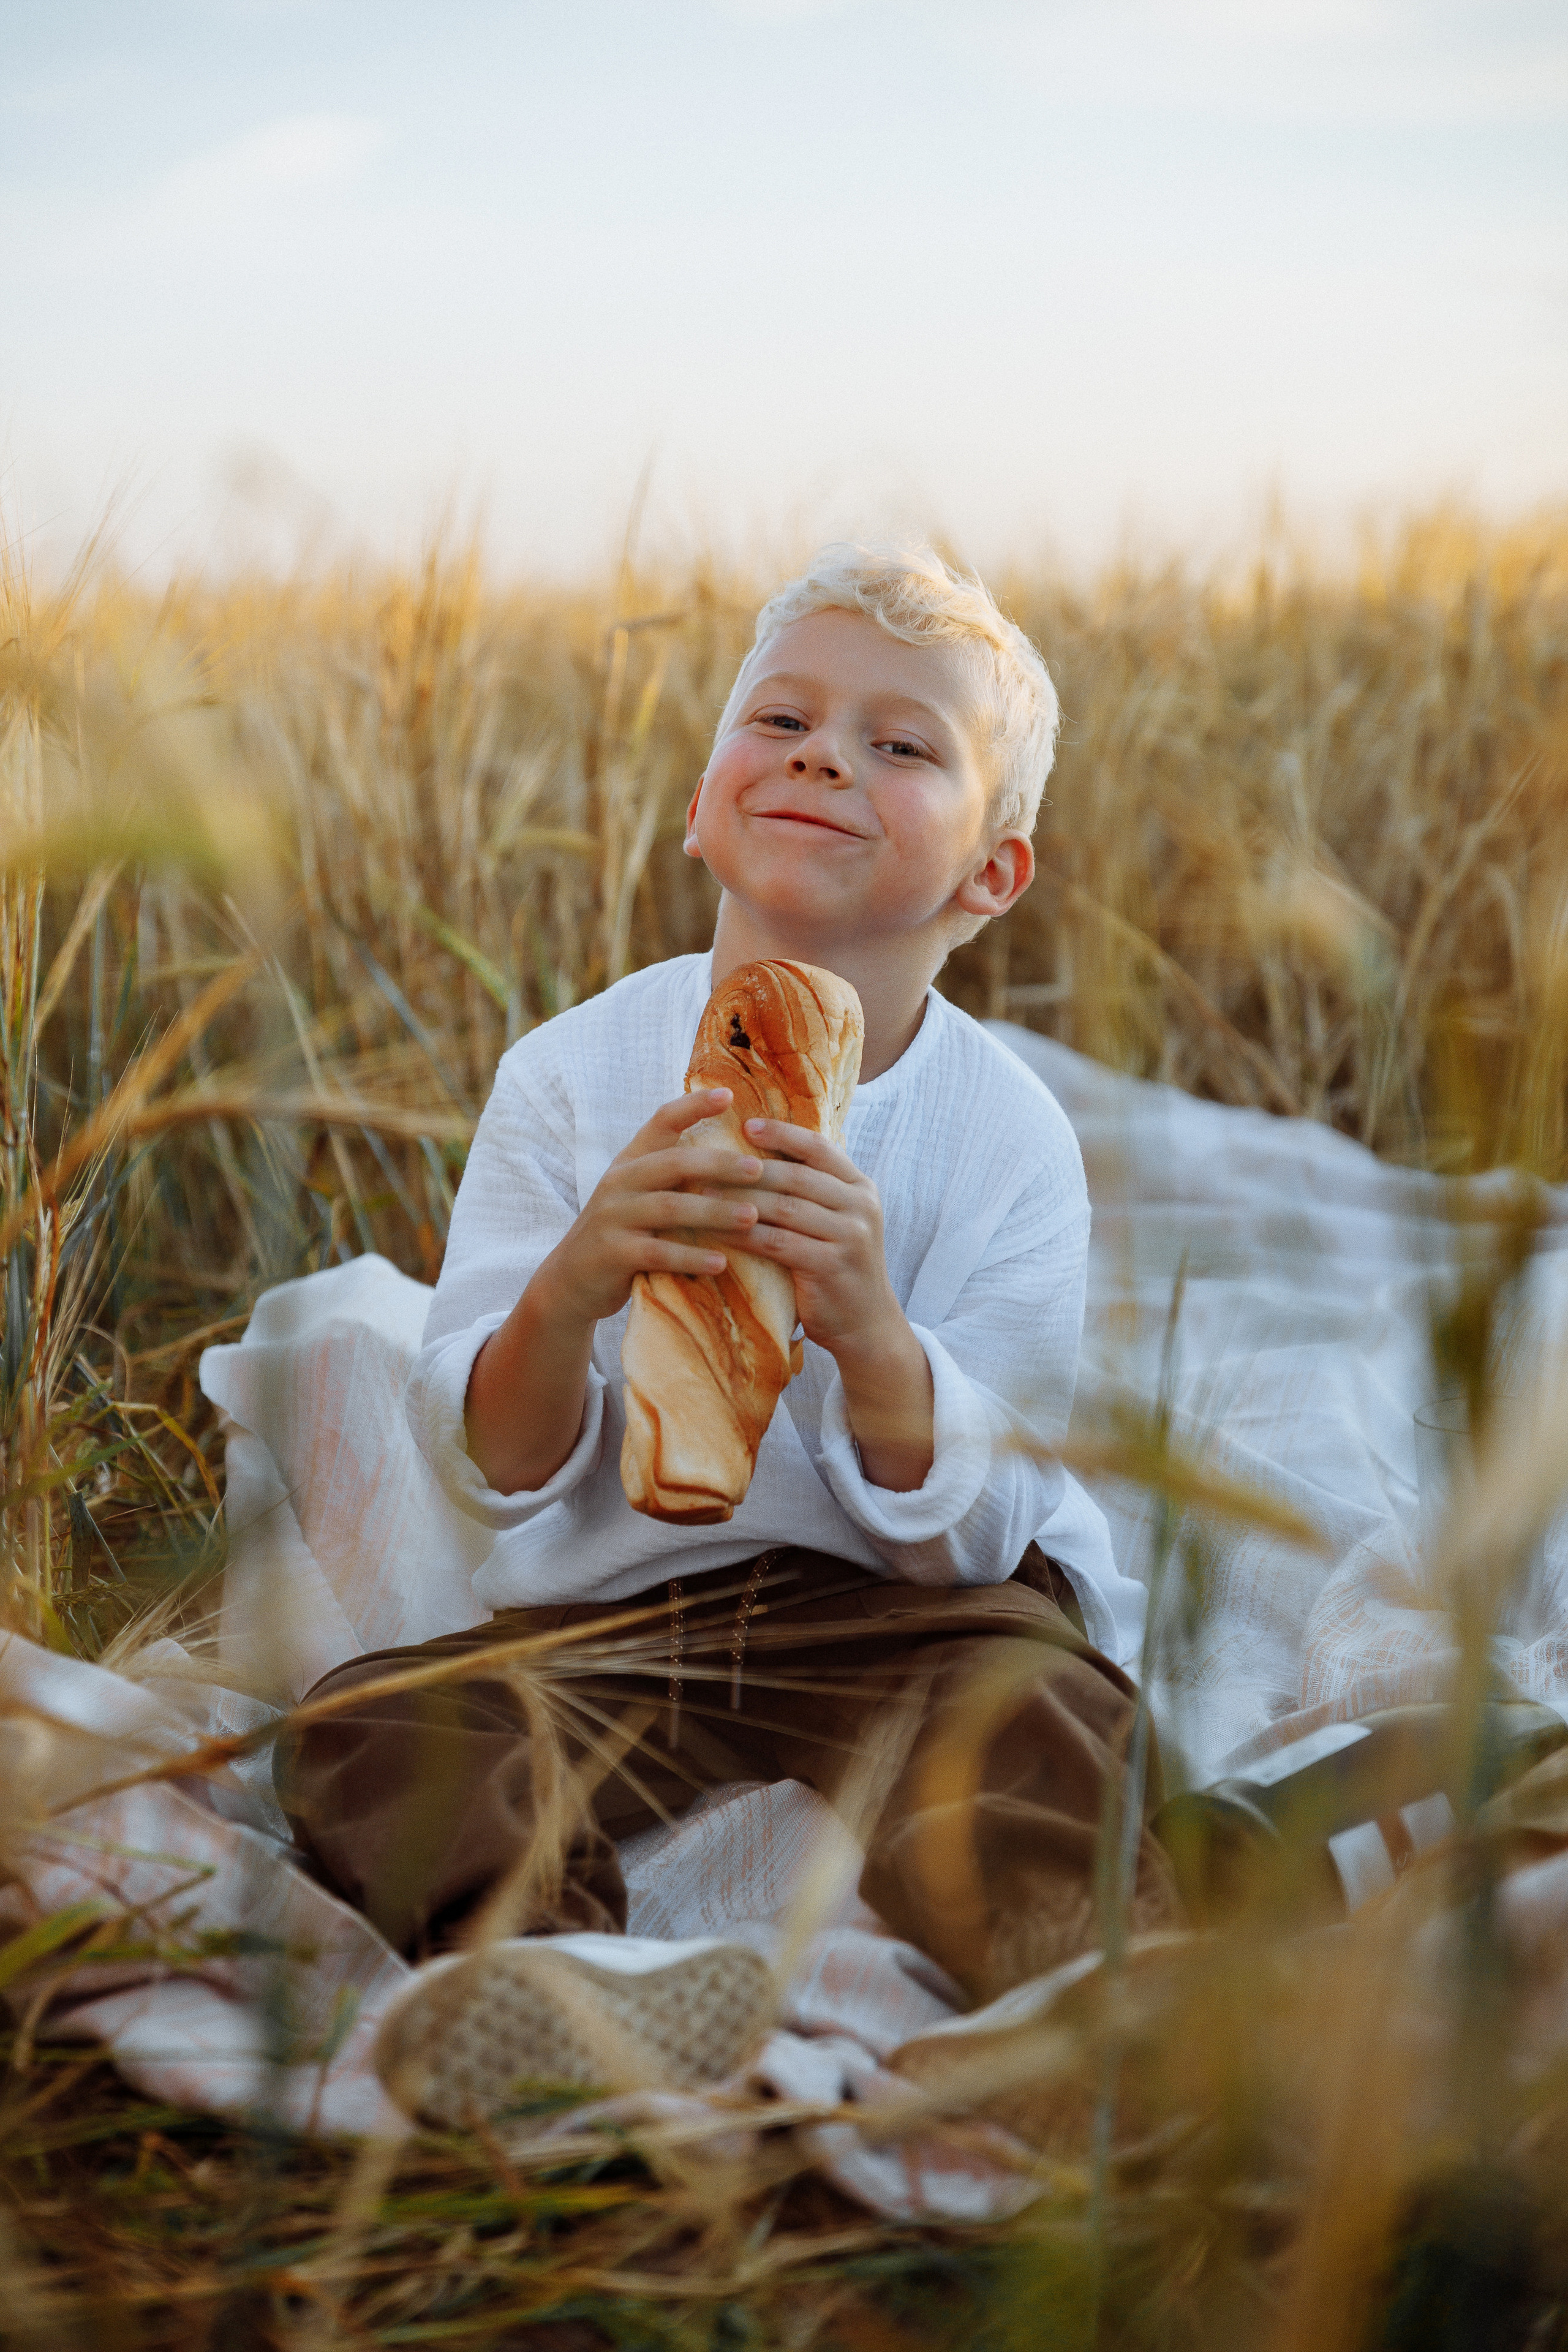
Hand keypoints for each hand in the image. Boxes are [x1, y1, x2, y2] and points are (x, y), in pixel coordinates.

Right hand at [536, 1087, 761, 1325]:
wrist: (569, 1282)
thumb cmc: (622, 1235)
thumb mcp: (639, 1197)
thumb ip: (673, 1178)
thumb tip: (737, 1161)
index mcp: (631, 1162)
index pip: (661, 1121)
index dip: (693, 1106)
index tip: (728, 1095)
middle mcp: (620, 1182)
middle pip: (674, 1163)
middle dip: (720, 1164)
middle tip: (759, 1170)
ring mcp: (614, 1217)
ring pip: (670, 1208)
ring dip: (715, 1212)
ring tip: (752, 1218)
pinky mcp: (613, 1254)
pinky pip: (658, 1253)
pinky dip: (691, 1257)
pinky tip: (721, 1263)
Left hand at [733, 1117, 934, 1489]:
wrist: (867, 1325)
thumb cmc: (838, 1267)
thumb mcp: (837, 1221)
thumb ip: (813, 1190)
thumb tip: (763, 1152)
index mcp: (860, 1186)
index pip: (819, 1147)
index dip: (782, 1134)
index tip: (746, 1124)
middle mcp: (860, 1206)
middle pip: (795, 1175)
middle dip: (747, 1167)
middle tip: (705, 1159)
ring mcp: (848, 1236)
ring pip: (782, 1207)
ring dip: (737, 1199)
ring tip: (699, 1193)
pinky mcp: (829, 1266)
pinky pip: (775, 1243)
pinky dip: (742, 1235)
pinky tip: (714, 1232)